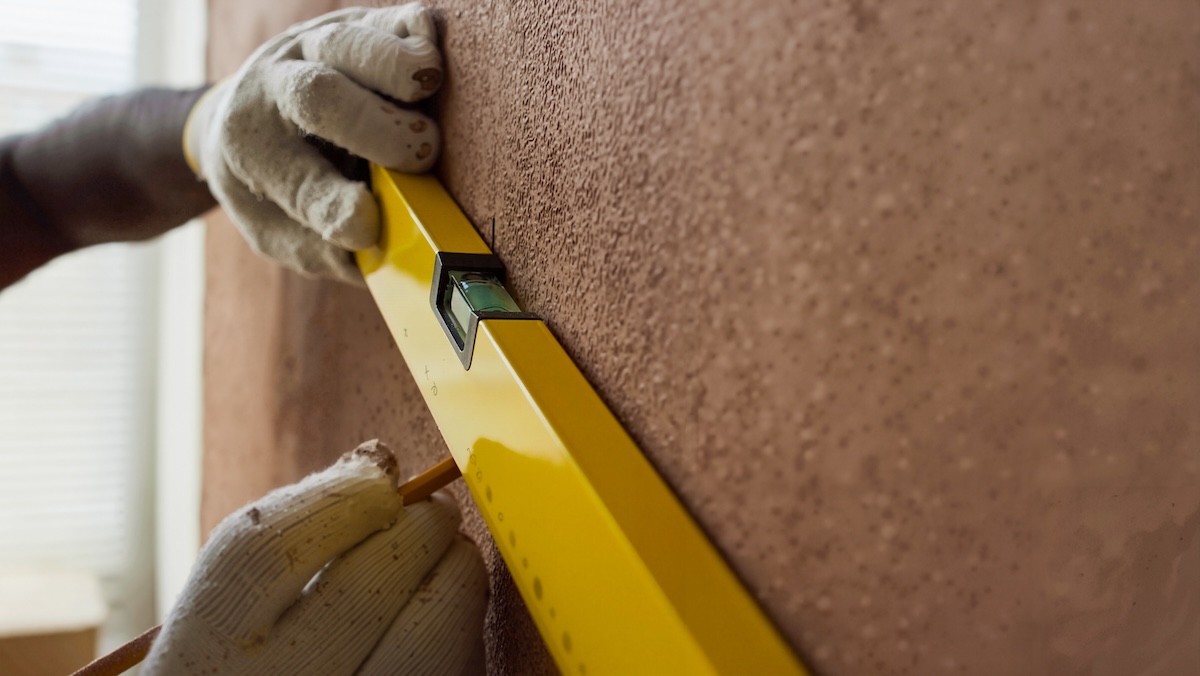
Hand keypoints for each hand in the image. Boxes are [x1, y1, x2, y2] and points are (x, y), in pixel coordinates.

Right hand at [143, 441, 486, 674]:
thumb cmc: (249, 659)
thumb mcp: (234, 605)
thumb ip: (293, 531)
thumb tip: (379, 463)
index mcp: (205, 652)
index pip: (267, 554)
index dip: (339, 499)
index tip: (380, 475)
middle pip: (361, 591)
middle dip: (417, 527)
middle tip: (434, 507)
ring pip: (427, 637)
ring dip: (456, 571)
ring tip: (451, 550)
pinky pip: (456, 665)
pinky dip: (465, 622)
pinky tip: (447, 607)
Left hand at [185, 5, 443, 283]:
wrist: (247, 108)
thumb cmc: (273, 181)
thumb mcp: (277, 231)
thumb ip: (321, 250)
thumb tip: (378, 250)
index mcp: (251, 147)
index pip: (295, 179)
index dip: (334, 205)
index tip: (367, 227)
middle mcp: (276, 86)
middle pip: (318, 95)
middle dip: (377, 130)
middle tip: (419, 160)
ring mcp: (316, 47)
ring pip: (350, 43)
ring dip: (399, 71)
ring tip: (428, 95)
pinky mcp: (359, 23)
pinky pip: (393, 19)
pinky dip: (420, 37)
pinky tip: (431, 68)